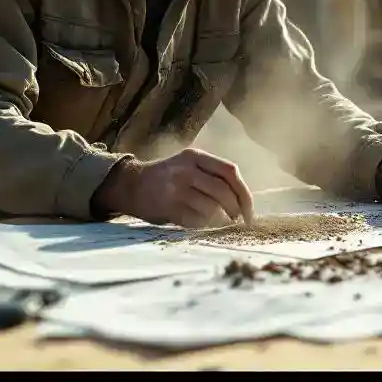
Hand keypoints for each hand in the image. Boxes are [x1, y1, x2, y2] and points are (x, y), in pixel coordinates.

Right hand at [93, 147, 254, 227]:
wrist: (132, 185)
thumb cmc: (168, 177)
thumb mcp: (189, 165)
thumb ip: (212, 175)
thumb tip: (243, 200)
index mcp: (195, 156)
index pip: (230, 171)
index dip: (244, 193)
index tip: (249, 210)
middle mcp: (186, 170)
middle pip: (223, 190)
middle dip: (235, 209)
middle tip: (237, 219)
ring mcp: (176, 188)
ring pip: (211, 208)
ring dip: (220, 219)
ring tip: (219, 221)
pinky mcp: (168, 207)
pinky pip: (196, 220)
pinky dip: (204, 225)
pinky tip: (201, 223)